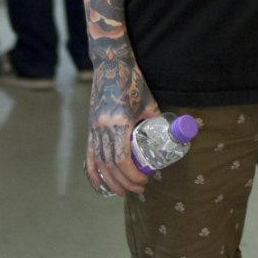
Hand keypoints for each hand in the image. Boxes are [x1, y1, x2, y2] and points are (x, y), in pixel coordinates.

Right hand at [85, 59, 156, 197]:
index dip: (132, 174)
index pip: (123, 159)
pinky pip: (89, 153)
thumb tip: (168, 136)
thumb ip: (156, 121)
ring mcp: (94, 128)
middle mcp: (103, 128)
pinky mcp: (90, 127)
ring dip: (111, 180)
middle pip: (112, 165)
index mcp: (119, 123)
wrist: (111, 64)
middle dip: (125, 181)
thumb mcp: (149, 102)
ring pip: (100, 162)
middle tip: (139, 189)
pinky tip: (99, 184)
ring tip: (123, 192)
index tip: (144, 180)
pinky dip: (92, 171)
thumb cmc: (133, 81)